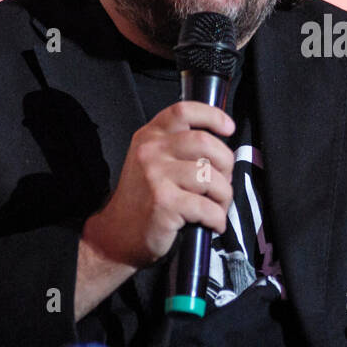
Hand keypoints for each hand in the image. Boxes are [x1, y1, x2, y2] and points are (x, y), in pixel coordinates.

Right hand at [81, 101, 235, 269]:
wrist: (118, 235)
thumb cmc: (144, 199)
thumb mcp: (153, 162)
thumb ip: (178, 147)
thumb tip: (221, 147)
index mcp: (150, 136)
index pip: (184, 111)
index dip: (212, 116)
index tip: (228, 128)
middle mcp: (151, 151)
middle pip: (205, 142)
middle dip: (226, 163)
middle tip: (223, 182)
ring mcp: (156, 176)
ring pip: (210, 177)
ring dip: (224, 196)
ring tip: (218, 207)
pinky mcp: (164, 203)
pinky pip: (207, 207)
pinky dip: (217, 218)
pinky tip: (213, 223)